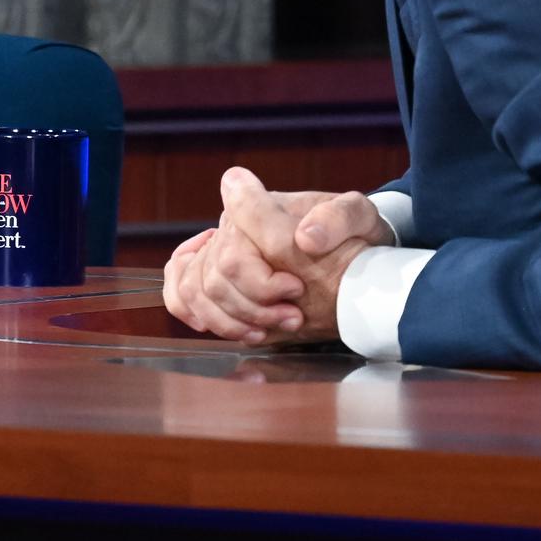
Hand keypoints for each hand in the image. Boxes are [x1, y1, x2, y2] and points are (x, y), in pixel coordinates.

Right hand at [160, 168, 393, 345]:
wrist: (354, 254)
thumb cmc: (354, 235)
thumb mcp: (359, 217)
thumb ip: (338, 218)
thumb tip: (307, 236)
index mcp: (260, 210)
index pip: (233, 257)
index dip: (261, 284)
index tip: (297, 289)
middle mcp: (233, 230)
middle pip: (215, 280)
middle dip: (254, 308)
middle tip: (294, 317)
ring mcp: (221, 252)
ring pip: (196, 292)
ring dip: (231, 321)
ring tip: (270, 329)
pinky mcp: (220, 278)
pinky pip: (181, 291)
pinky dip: (191, 310)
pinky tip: (210, 325)